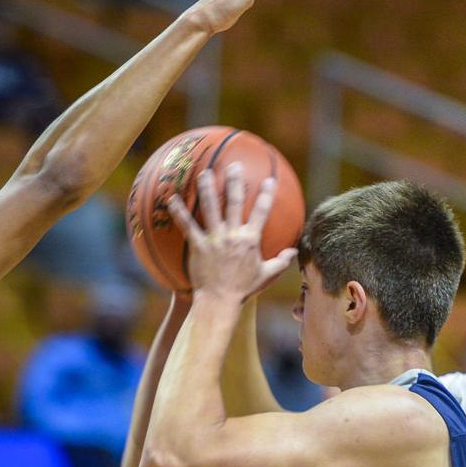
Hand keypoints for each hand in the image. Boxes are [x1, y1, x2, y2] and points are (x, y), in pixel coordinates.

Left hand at [168, 163, 298, 300]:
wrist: (220, 301)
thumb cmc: (242, 289)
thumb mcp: (265, 275)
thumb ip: (280, 261)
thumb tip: (293, 252)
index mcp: (250, 240)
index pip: (261, 212)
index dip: (266, 195)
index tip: (269, 180)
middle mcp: (233, 235)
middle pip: (235, 202)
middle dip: (235, 181)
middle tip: (233, 165)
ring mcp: (215, 239)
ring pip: (211, 208)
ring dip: (207, 189)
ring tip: (204, 173)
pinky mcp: (198, 246)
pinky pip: (187, 226)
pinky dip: (179, 212)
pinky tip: (172, 199)